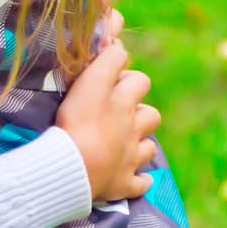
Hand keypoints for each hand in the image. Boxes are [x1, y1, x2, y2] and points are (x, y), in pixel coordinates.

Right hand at [55, 39, 160, 201]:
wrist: (75, 166)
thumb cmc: (77, 120)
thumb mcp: (89, 82)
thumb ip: (106, 61)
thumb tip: (120, 43)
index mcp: (123, 104)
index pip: (139, 80)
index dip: (127, 77)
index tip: (112, 78)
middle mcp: (133, 129)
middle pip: (151, 115)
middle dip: (140, 111)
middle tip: (119, 112)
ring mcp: (131, 158)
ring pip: (149, 147)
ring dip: (141, 143)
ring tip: (125, 143)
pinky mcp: (124, 184)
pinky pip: (140, 183)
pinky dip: (138, 179)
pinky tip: (131, 177)